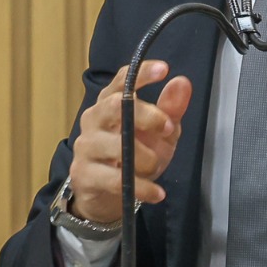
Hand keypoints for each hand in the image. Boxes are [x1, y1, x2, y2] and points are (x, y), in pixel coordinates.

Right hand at [68, 60, 191, 223]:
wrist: (108, 196)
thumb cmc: (135, 157)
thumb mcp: (160, 134)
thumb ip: (171, 109)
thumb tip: (182, 82)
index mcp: (112, 102)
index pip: (123, 80)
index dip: (141, 72)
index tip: (163, 69)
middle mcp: (94, 118)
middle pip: (115, 106)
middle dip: (145, 115)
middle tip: (167, 127)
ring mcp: (86, 145)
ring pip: (115, 145)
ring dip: (144, 157)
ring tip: (155, 167)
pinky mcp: (83, 173)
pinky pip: (115, 179)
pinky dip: (141, 187)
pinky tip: (156, 193)